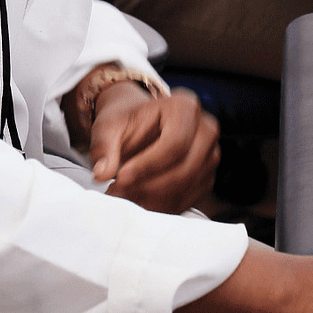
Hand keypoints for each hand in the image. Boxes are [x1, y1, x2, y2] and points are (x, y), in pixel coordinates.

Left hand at [89, 81, 219, 214]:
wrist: (139, 127)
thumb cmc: (126, 122)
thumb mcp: (108, 127)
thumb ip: (104, 148)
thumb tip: (102, 173)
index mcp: (185, 106)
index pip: (174, 142)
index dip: (147, 165)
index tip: (121, 177)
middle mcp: (206, 129)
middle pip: (184, 168)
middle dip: (148, 186)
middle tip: (118, 193)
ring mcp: (210, 155)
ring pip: (185, 188)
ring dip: (152, 199)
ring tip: (123, 198)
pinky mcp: (206, 177)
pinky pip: (187, 200)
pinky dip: (160, 206)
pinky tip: (137, 202)